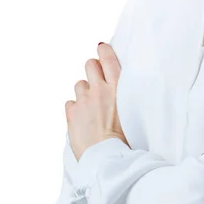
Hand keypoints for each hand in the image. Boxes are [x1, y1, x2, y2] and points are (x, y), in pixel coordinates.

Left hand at [65, 42, 129, 161]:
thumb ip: (123, 94)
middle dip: (92, 68)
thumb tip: (119, 87)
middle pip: (90, 64)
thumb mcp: (133, 110)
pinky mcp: (71, 112)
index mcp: (118, 87)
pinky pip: (70, 102)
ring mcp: (83, 100)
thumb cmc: (126, 137)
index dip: (104, 50)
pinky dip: (75, 107)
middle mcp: (99, 89)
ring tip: (91, 104)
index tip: (102, 47)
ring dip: (84, 90)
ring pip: (79, 83)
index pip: (108, 58)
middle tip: (97, 79)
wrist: (107, 156)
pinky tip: (83, 117)